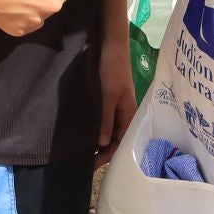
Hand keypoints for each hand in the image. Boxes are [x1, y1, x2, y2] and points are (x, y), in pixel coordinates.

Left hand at [95, 31, 136, 167]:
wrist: (111, 46)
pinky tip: (87, 134)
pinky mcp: (110, 101)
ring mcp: (118, 108)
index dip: (106, 156)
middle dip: (103, 153)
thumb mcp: (108, 97)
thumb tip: (102, 145)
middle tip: (83, 162)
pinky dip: (98, 130)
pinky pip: (105, 121)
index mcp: (130, 116)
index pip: (120, 144)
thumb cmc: (113, 71)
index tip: (90, 166)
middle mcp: (126, 115)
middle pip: (116, 140)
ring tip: (83, 151)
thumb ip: (106, 120)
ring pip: (110, 132)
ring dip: (99, 142)